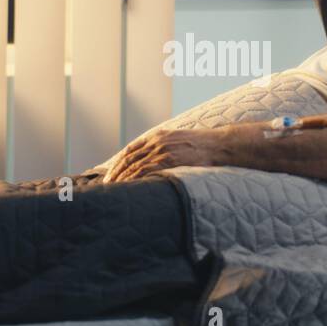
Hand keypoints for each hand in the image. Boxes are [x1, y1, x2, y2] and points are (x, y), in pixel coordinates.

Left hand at [102, 127, 221, 182]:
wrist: (219, 144)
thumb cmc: (203, 146)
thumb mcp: (180, 141)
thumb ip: (166, 148)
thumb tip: (156, 162)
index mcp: (158, 136)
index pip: (131, 149)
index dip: (119, 162)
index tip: (111, 173)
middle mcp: (157, 141)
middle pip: (129, 157)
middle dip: (116, 171)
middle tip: (107, 185)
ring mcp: (162, 150)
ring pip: (134, 165)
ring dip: (122, 178)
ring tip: (114, 189)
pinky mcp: (169, 159)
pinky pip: (145, 170)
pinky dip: (134, 179)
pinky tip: (128, 187)